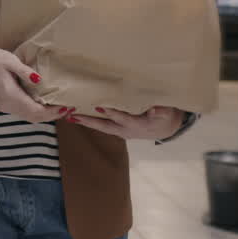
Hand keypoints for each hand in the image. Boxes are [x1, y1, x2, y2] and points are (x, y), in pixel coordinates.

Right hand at [0, 48, 66, 123]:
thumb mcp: (10, 60)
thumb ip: (24, 71)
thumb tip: (40, 80)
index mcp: (10, 96)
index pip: (35, 111)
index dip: (52, 111)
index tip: (65, 106)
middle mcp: (9, 106)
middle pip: (34, 117)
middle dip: (52, 115)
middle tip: (68, 109)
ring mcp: (7, 107)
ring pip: (30, 117)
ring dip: (46, 115)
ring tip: (61, 108)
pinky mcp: (7, 105)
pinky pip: (26, 113)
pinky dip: (38, 112)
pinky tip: (47, 105)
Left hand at [69, 106, 183, 140]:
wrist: (166, 127)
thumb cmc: (166, 115)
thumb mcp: (168, 112)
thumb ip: (161, 110)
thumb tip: (154, 107)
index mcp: (140, 125)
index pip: (124, 119)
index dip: (113, 113)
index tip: (100, 107)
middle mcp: (127, 130)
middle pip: (106, 126)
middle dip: (89, 121)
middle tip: (74, 116)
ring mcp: (121, 131)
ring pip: (102, 126)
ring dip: (86, 121)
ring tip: (69, 115)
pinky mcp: (117, 128)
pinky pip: (102, 125)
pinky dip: (90, 120)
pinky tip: (78, 115)